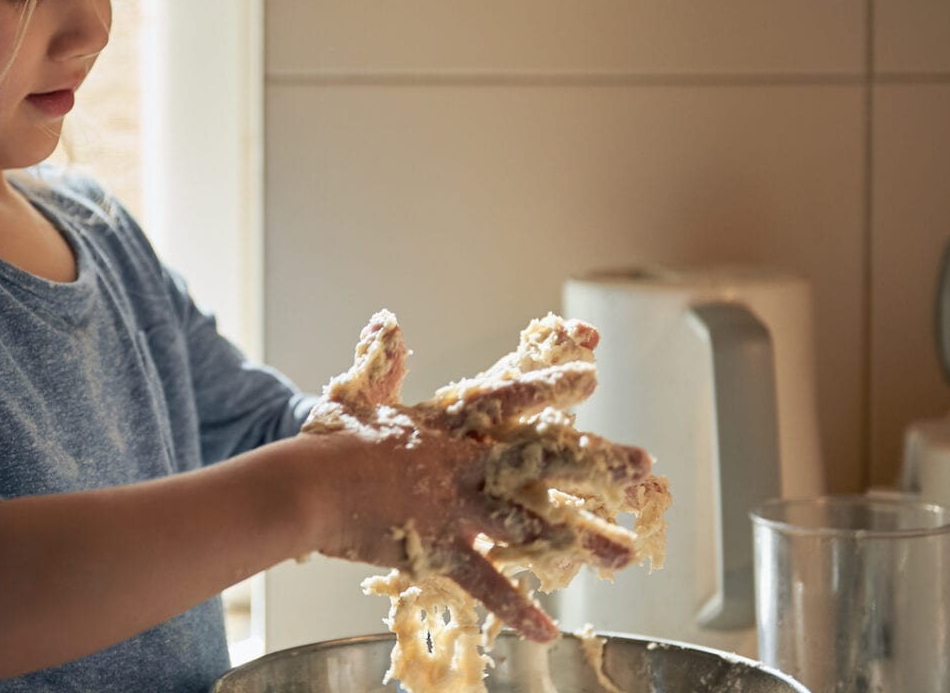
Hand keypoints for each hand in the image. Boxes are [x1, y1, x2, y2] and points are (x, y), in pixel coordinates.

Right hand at [299, 311, 658, 641]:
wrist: (305, 488)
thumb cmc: (329, 440)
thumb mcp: (361, 393)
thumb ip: (383, 359)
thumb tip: (387, 320)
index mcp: (447, 425)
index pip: (507, 400)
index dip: (549, 387)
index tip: (589, 379)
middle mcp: (463, 462)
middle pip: (542, 461)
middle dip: (597, 463)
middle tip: (643, 465)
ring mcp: (455, 507)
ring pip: (531, 524)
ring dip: (581, 540)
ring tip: (624, 555)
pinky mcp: (439, 549)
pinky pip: (486, 582)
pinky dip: (515, 607)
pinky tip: (546, 630)